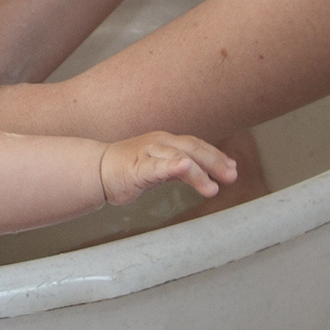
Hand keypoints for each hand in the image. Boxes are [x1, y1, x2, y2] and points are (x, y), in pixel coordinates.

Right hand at [100, 131, 236, 204]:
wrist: (96, 170)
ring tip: (213, 188)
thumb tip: (209, 174)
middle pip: (193, 148)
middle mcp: (160, 143)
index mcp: (167, 142)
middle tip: (232, 176)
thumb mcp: (161, 167)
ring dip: (198, 171)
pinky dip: (172, 166)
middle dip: (215, 162)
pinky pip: (157, 166)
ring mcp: (148, 153)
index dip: (216, 156)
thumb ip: (182, 169)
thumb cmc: (128, 168)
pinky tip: (184, 167)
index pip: (197, 145)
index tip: (232, 168)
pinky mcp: (136, 167)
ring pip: (178, 157)